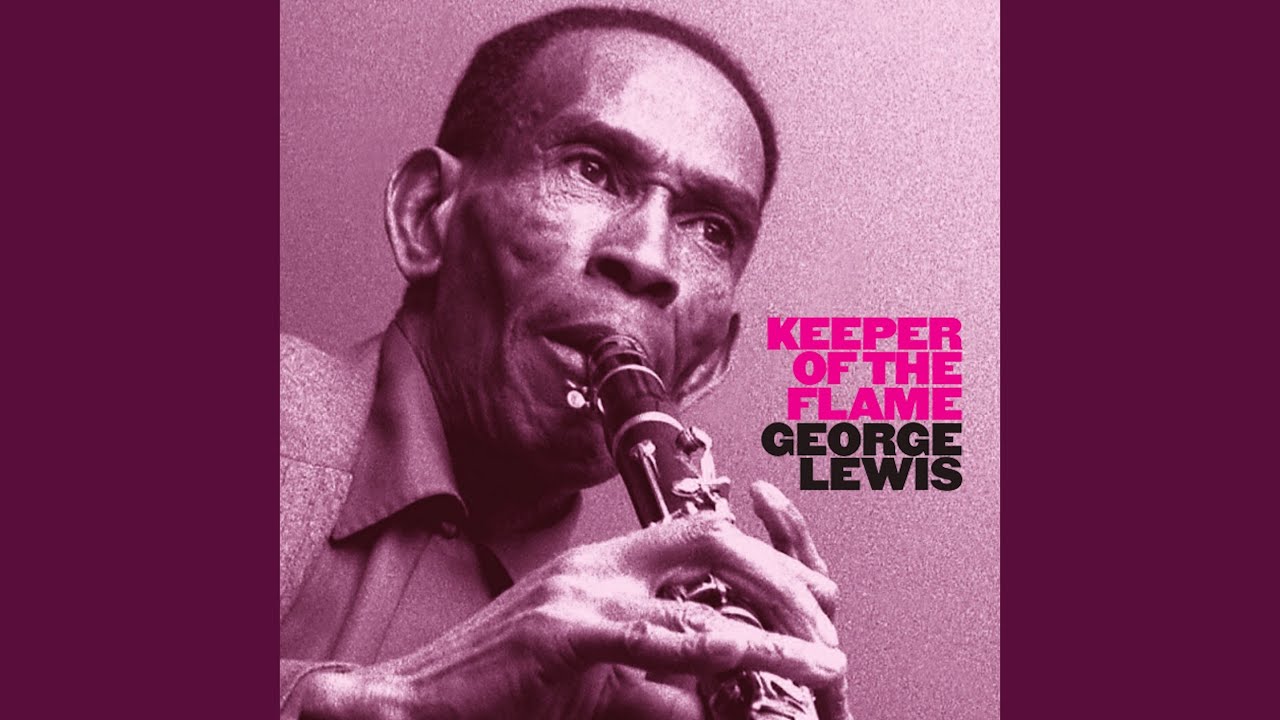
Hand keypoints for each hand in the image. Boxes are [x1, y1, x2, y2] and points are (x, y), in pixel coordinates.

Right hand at [287, 512, 844, 719]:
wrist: (409, 706)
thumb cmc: (496, 692)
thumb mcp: (589, 678)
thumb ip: (652, 677)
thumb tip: (714, 694)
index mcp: (602, 568)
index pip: (701, 538)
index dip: (766, 562)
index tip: (812, 600)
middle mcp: (596, 567)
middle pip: (713, 540)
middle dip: (782, 578)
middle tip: (827, 626)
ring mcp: (576, 594)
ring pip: (698, 586)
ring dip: (772, 623)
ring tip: (821, 658)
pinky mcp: (560, 634)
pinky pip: (652, 638)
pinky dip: (712, 651)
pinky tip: (753, 662)